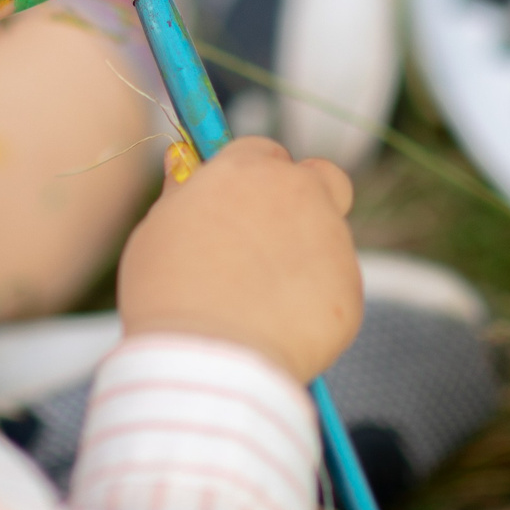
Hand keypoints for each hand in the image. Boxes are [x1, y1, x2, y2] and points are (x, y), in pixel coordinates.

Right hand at [117, 137, 360, 382]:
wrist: (211, 358)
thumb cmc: (169, 293)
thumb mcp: (158, 231)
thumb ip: (180, 192)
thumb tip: (179, 159)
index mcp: (247, 171)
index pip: (263, 151)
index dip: (251, 179)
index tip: (237, 204)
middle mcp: (299, 194)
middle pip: (321, 178)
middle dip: (306, 198)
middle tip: (272, 238)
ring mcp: (332, 240)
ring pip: (328, 237)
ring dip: (304, 257)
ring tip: (257, 303)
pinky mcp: (350, 288)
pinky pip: (334, 287)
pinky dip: (312, 303)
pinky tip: (276, 328)